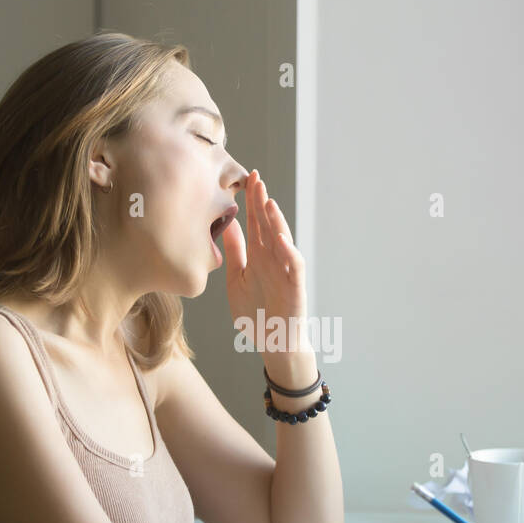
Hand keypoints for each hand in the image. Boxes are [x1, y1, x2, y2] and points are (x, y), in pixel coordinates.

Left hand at [222, 169, 307, 341]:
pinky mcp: (295, 288)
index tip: (247, 178)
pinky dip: (289, 252)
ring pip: (283, 240)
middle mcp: (274, 260)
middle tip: (256, 178)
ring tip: (268, 201)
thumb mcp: (237, 279)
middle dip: (263, 203)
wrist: (273, 344)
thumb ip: (235, 253)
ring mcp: (285, 272)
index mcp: (259, 256)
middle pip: (269, 226)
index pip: (256, 223)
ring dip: (277, 221)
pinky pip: (294, 266)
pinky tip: (280, 238)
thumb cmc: (256, 314)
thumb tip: (228, 225)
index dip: (252, 201)